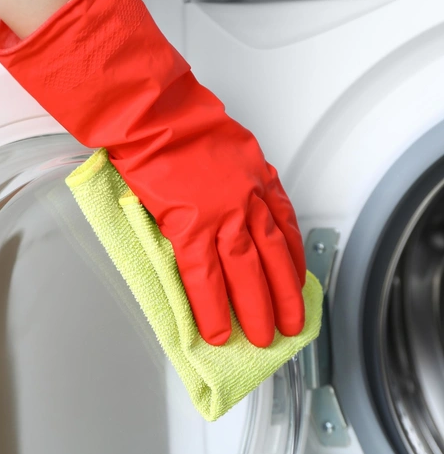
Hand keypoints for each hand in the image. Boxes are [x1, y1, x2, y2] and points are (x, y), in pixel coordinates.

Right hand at [0, 0, 305, 346]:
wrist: (155, 115)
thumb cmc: (179, 122)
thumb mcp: (228, 143)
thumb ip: (236, 175)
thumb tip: (230, 197)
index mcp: (258, 179)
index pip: (284, 229)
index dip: (293, 261)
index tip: (297, 282)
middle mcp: (248, 200)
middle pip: (273, 257)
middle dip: (284, 296)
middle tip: (291, 325)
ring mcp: (221, 216)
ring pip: (246, 273)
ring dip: (256, 309)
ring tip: (262, 338)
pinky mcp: (189, 227)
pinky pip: (204, 277)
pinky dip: (211, 307)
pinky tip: (218, 330)